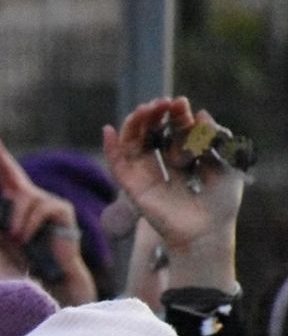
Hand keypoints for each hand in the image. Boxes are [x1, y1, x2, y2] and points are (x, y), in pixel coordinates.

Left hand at [0, 128, 94, 305]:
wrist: (51, 274)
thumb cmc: (26, 255)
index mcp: (17, 198)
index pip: (5, 168)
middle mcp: (33, 194)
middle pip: (13, 184)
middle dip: (5, 206)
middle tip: (8, 232)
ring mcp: (49, 199)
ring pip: (23, 201)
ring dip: (15, 224)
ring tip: (18, 240)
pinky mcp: (62, 208)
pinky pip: (38, 209)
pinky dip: (28, 225)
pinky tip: (28, 239)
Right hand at [102, 97, 240, 291]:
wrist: (207, 231)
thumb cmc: (221, 203)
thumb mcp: (226, 163)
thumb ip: (213, 138)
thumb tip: (201, 114)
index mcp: (184, 161)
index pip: (174, 132)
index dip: (176, 117)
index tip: (181, 103)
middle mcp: (162, 167)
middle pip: (150, 135)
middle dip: (154, 117)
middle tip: (161, 103)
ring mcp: (146, 177)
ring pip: (132, 146)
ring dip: (133, 125)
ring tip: (143, 110)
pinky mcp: (133, 189)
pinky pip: (117, 166)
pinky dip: (110, 149)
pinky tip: (109, 130)